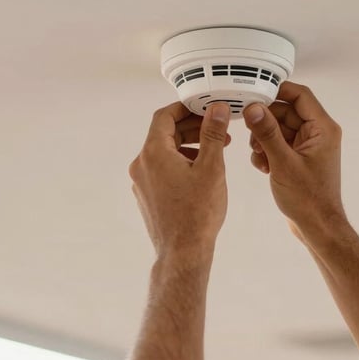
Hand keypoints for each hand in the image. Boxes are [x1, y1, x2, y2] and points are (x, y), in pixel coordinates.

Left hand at [130, 102, 230, 256]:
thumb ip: (212, 134)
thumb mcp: (211, 167)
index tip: (203, 107)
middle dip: (192, 129)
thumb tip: (215, 109)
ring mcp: (142, 182)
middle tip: (217, 129)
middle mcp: (141, 165)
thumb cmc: (197, 213)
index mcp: (153, 153)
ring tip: (215, 151)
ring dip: (188, 146)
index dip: (185, 109)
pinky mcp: (147, 196)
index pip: (164, 116)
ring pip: (164, 153)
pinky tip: (201, 172)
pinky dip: (180, 163)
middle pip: (164, 134)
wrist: (183, 252)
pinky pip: (162, 170)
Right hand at [243, 82, 345, 238]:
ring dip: (264, 139)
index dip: (278, 92)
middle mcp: (318, 135)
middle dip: (266, 122)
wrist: (317, 226)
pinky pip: (280, 144)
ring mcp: (309, 147)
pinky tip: (264, 167)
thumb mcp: (283, 163)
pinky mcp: (299, 159)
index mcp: (323, 129)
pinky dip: (268, 152)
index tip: (256, 94)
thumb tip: (254, 108)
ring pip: (280, 129)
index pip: (300, 95)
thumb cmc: (309, 199)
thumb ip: (267, 133)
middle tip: (252, 134)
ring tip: (260, 156)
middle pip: (286, 112)